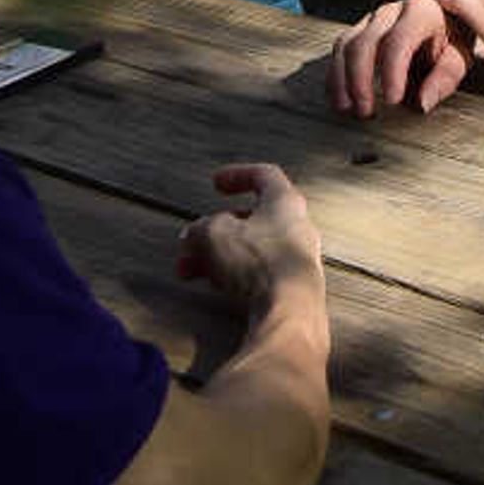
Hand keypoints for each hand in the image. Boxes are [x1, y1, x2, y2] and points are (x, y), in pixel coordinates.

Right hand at [176, 163, 322, 307]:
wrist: (289, 310)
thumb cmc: (259, 260)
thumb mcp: (216, 233)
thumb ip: (201, 228)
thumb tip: (194, 235)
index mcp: (285, 202)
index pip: (265, 176)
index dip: (237, 175)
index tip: (216, 183)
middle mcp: (296, 228)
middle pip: (249, 221)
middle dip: (212, 231)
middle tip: (189, 243)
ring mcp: (296, 259)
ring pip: (248, 250)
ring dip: (215, 257)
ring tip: (187, 271)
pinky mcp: (291, 287)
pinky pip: (257, 274)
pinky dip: (232, 275)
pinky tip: (213, 286)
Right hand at [330, 0, 473, 116]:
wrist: (444, 17)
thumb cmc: (453, 40)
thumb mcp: (460, 56)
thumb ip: (445, 76)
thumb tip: (423, 103)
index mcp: (420, 12)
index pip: (398, 42)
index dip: (391, 72)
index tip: (392, 101)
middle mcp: (391, 11)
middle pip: (364, 43)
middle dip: (360, 80)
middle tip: (366, 111)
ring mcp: (372, 18)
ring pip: (345, 45)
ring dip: (342, 79)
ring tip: (347, 107)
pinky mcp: (359, 28)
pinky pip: (340, 49)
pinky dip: (336, 75)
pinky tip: (340, 97)